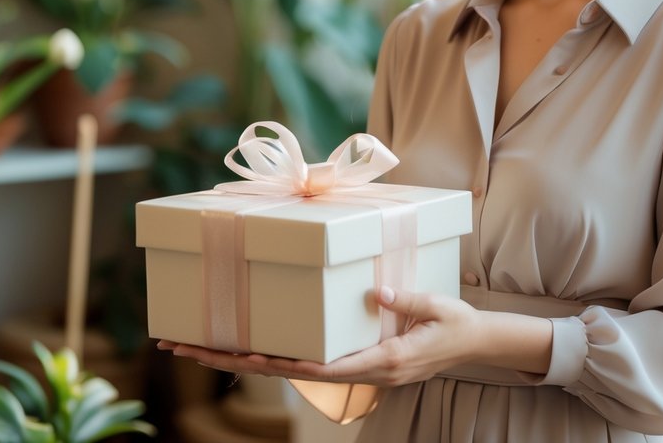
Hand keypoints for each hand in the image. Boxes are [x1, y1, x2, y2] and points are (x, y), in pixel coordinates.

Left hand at [156, 285, 483, 386]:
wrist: (474, 343)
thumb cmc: (456, 324)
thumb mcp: (439, 308)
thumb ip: (409, 299)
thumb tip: (376, 292)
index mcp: (381, 359)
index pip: (322, 367)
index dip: (284, 361)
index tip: (248, 355)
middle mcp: (360, 369)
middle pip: (288, 370)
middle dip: (236, 360)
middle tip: (189, 349)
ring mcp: (356, 367)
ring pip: (289, 367)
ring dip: (244, 358)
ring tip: (198, 347)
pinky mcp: (355, 359)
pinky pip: (306, 360)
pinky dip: (272, 354)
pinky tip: (248, 346)